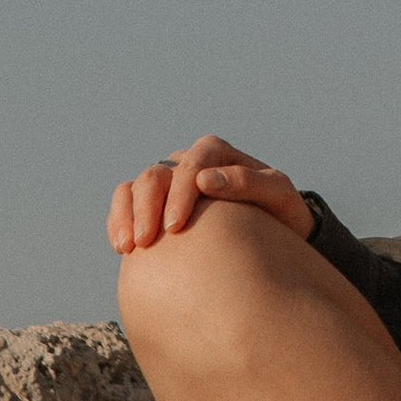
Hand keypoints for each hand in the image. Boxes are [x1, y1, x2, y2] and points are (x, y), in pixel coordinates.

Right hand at [108, 135, 316, 257]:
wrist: (275, 234)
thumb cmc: (281, 212)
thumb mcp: (278, 195)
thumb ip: (249, 182)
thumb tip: (205, 180)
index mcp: (215, 153)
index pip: (191, 164)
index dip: (179, 193)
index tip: (175, 227)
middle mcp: (187, 163)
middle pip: (156, 174)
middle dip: (146, 207)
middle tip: (146, 241)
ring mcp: (169, 182)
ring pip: (134, 187)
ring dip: (127, 214)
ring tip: (128, 247)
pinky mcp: (155, 204)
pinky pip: (126, 204)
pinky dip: (119, 221)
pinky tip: (122, 248)